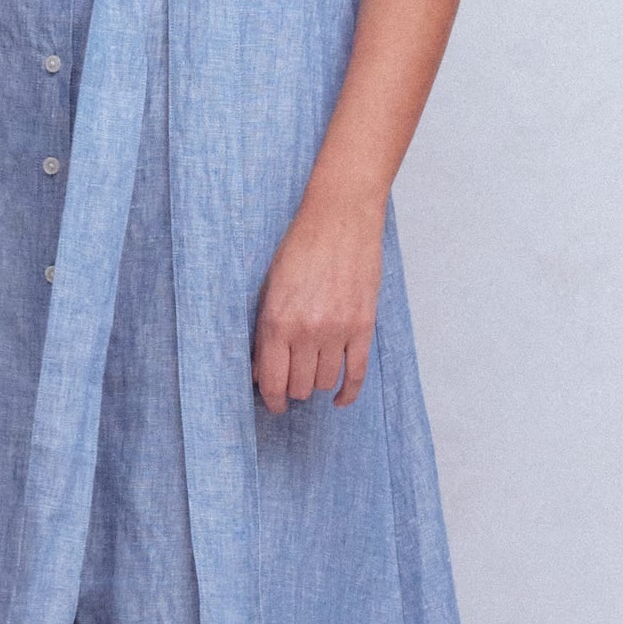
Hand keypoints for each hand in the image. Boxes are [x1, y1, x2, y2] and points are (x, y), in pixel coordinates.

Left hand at [252, 196, 382, 413]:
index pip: (272, 382)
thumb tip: (259, 373)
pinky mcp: (363, 326)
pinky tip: (339, 399)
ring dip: (316, 384)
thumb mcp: (269, 289)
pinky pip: (356, 374)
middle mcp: (306, 332)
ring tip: (312, 372)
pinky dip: (347, 393)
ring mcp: (338, 331)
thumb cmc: (300, 248)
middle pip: (299, 387)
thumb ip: (264, 333)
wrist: (340, 219)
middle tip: (291, 383)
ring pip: (324, 382)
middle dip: (292, 390)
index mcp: (277, 322)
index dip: (271, 400)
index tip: (272, 404)